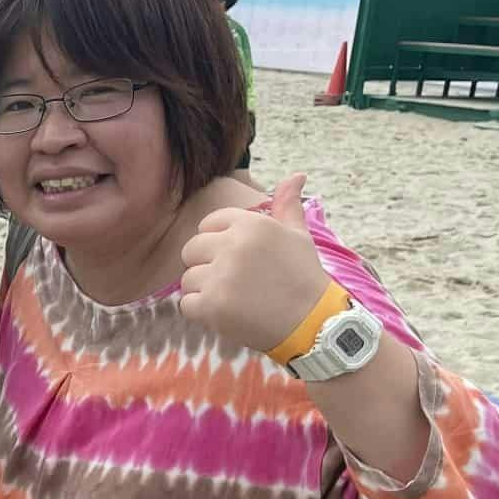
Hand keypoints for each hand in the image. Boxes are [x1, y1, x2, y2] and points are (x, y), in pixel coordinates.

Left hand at [178, 174, 332, 355]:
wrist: (312, 323)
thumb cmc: (303, 277)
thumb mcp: (298, 235)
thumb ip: (287, 205)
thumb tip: (297, 175)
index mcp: (250, 224)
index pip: (208, 224)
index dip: (217, 242)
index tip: (236, 258)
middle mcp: (232, 246)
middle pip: (191, 250)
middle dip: (205, 265)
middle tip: (233, 281)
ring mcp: (219, 276)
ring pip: (187, 279)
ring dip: (204, 291)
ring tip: (234, 298)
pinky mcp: (211, 305)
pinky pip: (186, 305)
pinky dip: (201, 313)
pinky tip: (227, 313)